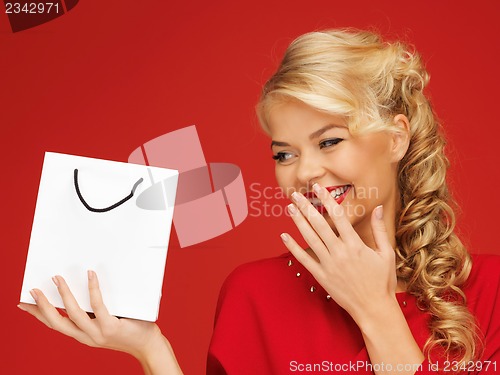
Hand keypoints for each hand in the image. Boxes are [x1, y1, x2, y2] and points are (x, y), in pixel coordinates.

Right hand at [18, 271, 178, 372]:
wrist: (149, 345)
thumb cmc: (130, 329)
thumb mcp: (107, 321)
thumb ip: (95, 310)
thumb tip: (86, 284)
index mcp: (83, 335)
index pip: (55, 325)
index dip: (38, 315)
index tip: (23, 304)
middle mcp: (87, 337)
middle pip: (57, 322)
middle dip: (43, 306)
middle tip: (33, 289)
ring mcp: (98, 333)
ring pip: (74, 314)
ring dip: (63, 295)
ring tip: (57, 279)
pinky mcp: (111, 327)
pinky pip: (98, 306)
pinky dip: (93, 289)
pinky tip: (90, 275)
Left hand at [280, 183, 397, 325]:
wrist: (374, 308)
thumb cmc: (382, 281)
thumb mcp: (386, 253)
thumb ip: (379, 230)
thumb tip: (378, 208)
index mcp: (356, 245)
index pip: (338, 216)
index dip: (327, 200)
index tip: (319, 188)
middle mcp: (340, 252)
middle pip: (319, 224)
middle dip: (307, 207)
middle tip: (295, 194)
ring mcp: (329, 265)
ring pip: (310, 239)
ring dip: (298, 222)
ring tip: (290, 208)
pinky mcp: (321, 276)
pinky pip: (304, 259)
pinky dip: (293, 247)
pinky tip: (284, 235)